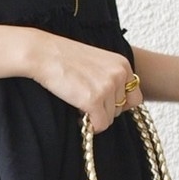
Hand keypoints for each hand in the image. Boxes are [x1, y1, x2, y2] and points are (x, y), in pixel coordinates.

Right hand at [25, 30, 144, 134]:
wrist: (44, 53)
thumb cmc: (65, 57)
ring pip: (110, 118)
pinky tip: (77, 112)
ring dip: (95, 115)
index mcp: (123, 64)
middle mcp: (119, 75)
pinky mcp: (94, 100)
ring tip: (79, 101)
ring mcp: (108, 88)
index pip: (135, 97)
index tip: (103, 101)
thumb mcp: (98, 62)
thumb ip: (111, 78)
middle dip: (105, 110)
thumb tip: (117, 104)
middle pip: (121, 110)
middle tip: (87, 101)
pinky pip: (100, 125)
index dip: (118, 103)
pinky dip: (89, 124)